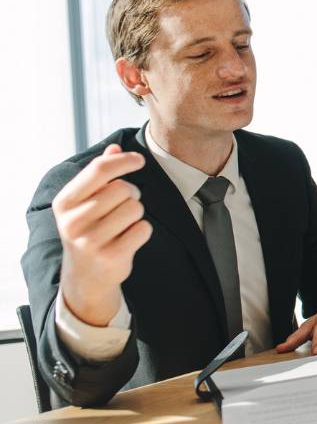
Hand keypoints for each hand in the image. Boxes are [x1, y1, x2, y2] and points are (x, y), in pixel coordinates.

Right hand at [53, 144, 152, 326]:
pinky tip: (127, 239)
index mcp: (65, 202)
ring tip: (122, 225)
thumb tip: (115, 148)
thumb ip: (99, 174)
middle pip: (122, 189)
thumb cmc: (89, 230)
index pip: (99, 169)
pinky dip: (142, 231)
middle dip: (131, 194)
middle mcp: (73, 221)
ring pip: (135, 208)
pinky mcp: (111, 256)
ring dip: (136, 214)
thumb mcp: (85, 202)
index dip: (124, 161)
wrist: (86, 276)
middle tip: (122, 207)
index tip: (139, 160)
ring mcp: (90, 241)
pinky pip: (144, 229)